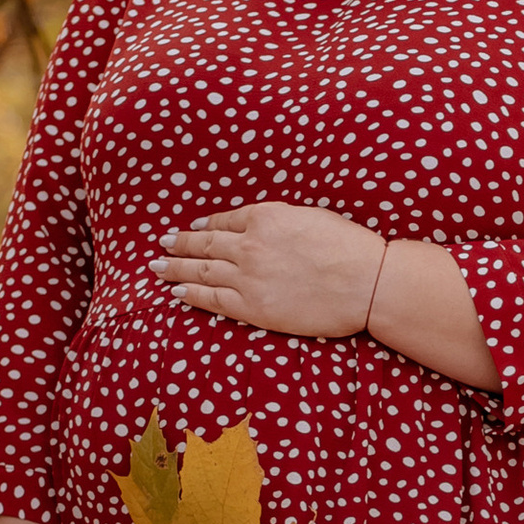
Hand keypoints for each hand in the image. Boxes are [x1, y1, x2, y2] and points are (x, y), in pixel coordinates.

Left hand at [157, 203, 381, 337]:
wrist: (367, 282)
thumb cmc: (349, 248)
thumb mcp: (311, 217)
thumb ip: (281, 222)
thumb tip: (265, 229)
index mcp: (265, 216)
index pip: (225, 220)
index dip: (205, 225)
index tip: (193, 228)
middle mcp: (249, 244)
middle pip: (204, 244)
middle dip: (179, 244)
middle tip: (161, 244)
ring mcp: (247, 277)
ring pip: (200, 271)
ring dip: (174, 268)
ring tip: (156, 268)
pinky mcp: (252, 306)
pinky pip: (211, 299)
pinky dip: (190, 295)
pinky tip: (175, 292)